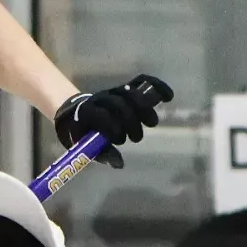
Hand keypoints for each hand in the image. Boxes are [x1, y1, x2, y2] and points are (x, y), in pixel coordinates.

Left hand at [53, 74, 173, 168]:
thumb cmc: (83, 133)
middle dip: (131, 123)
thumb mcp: (87, 146)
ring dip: (145, 110)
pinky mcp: (124, 88)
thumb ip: (103, 154)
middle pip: (120, 104)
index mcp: (87, 112)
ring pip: (132, 94)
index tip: (120, 142)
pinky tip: (168, 96)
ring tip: (151, 124)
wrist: (77, 113)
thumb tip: (120, 164)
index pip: (102, 116)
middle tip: (136, 139)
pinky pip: (141, 81)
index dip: (113, 129)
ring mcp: (113, 91)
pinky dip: (156, 86)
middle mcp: (100, 98)